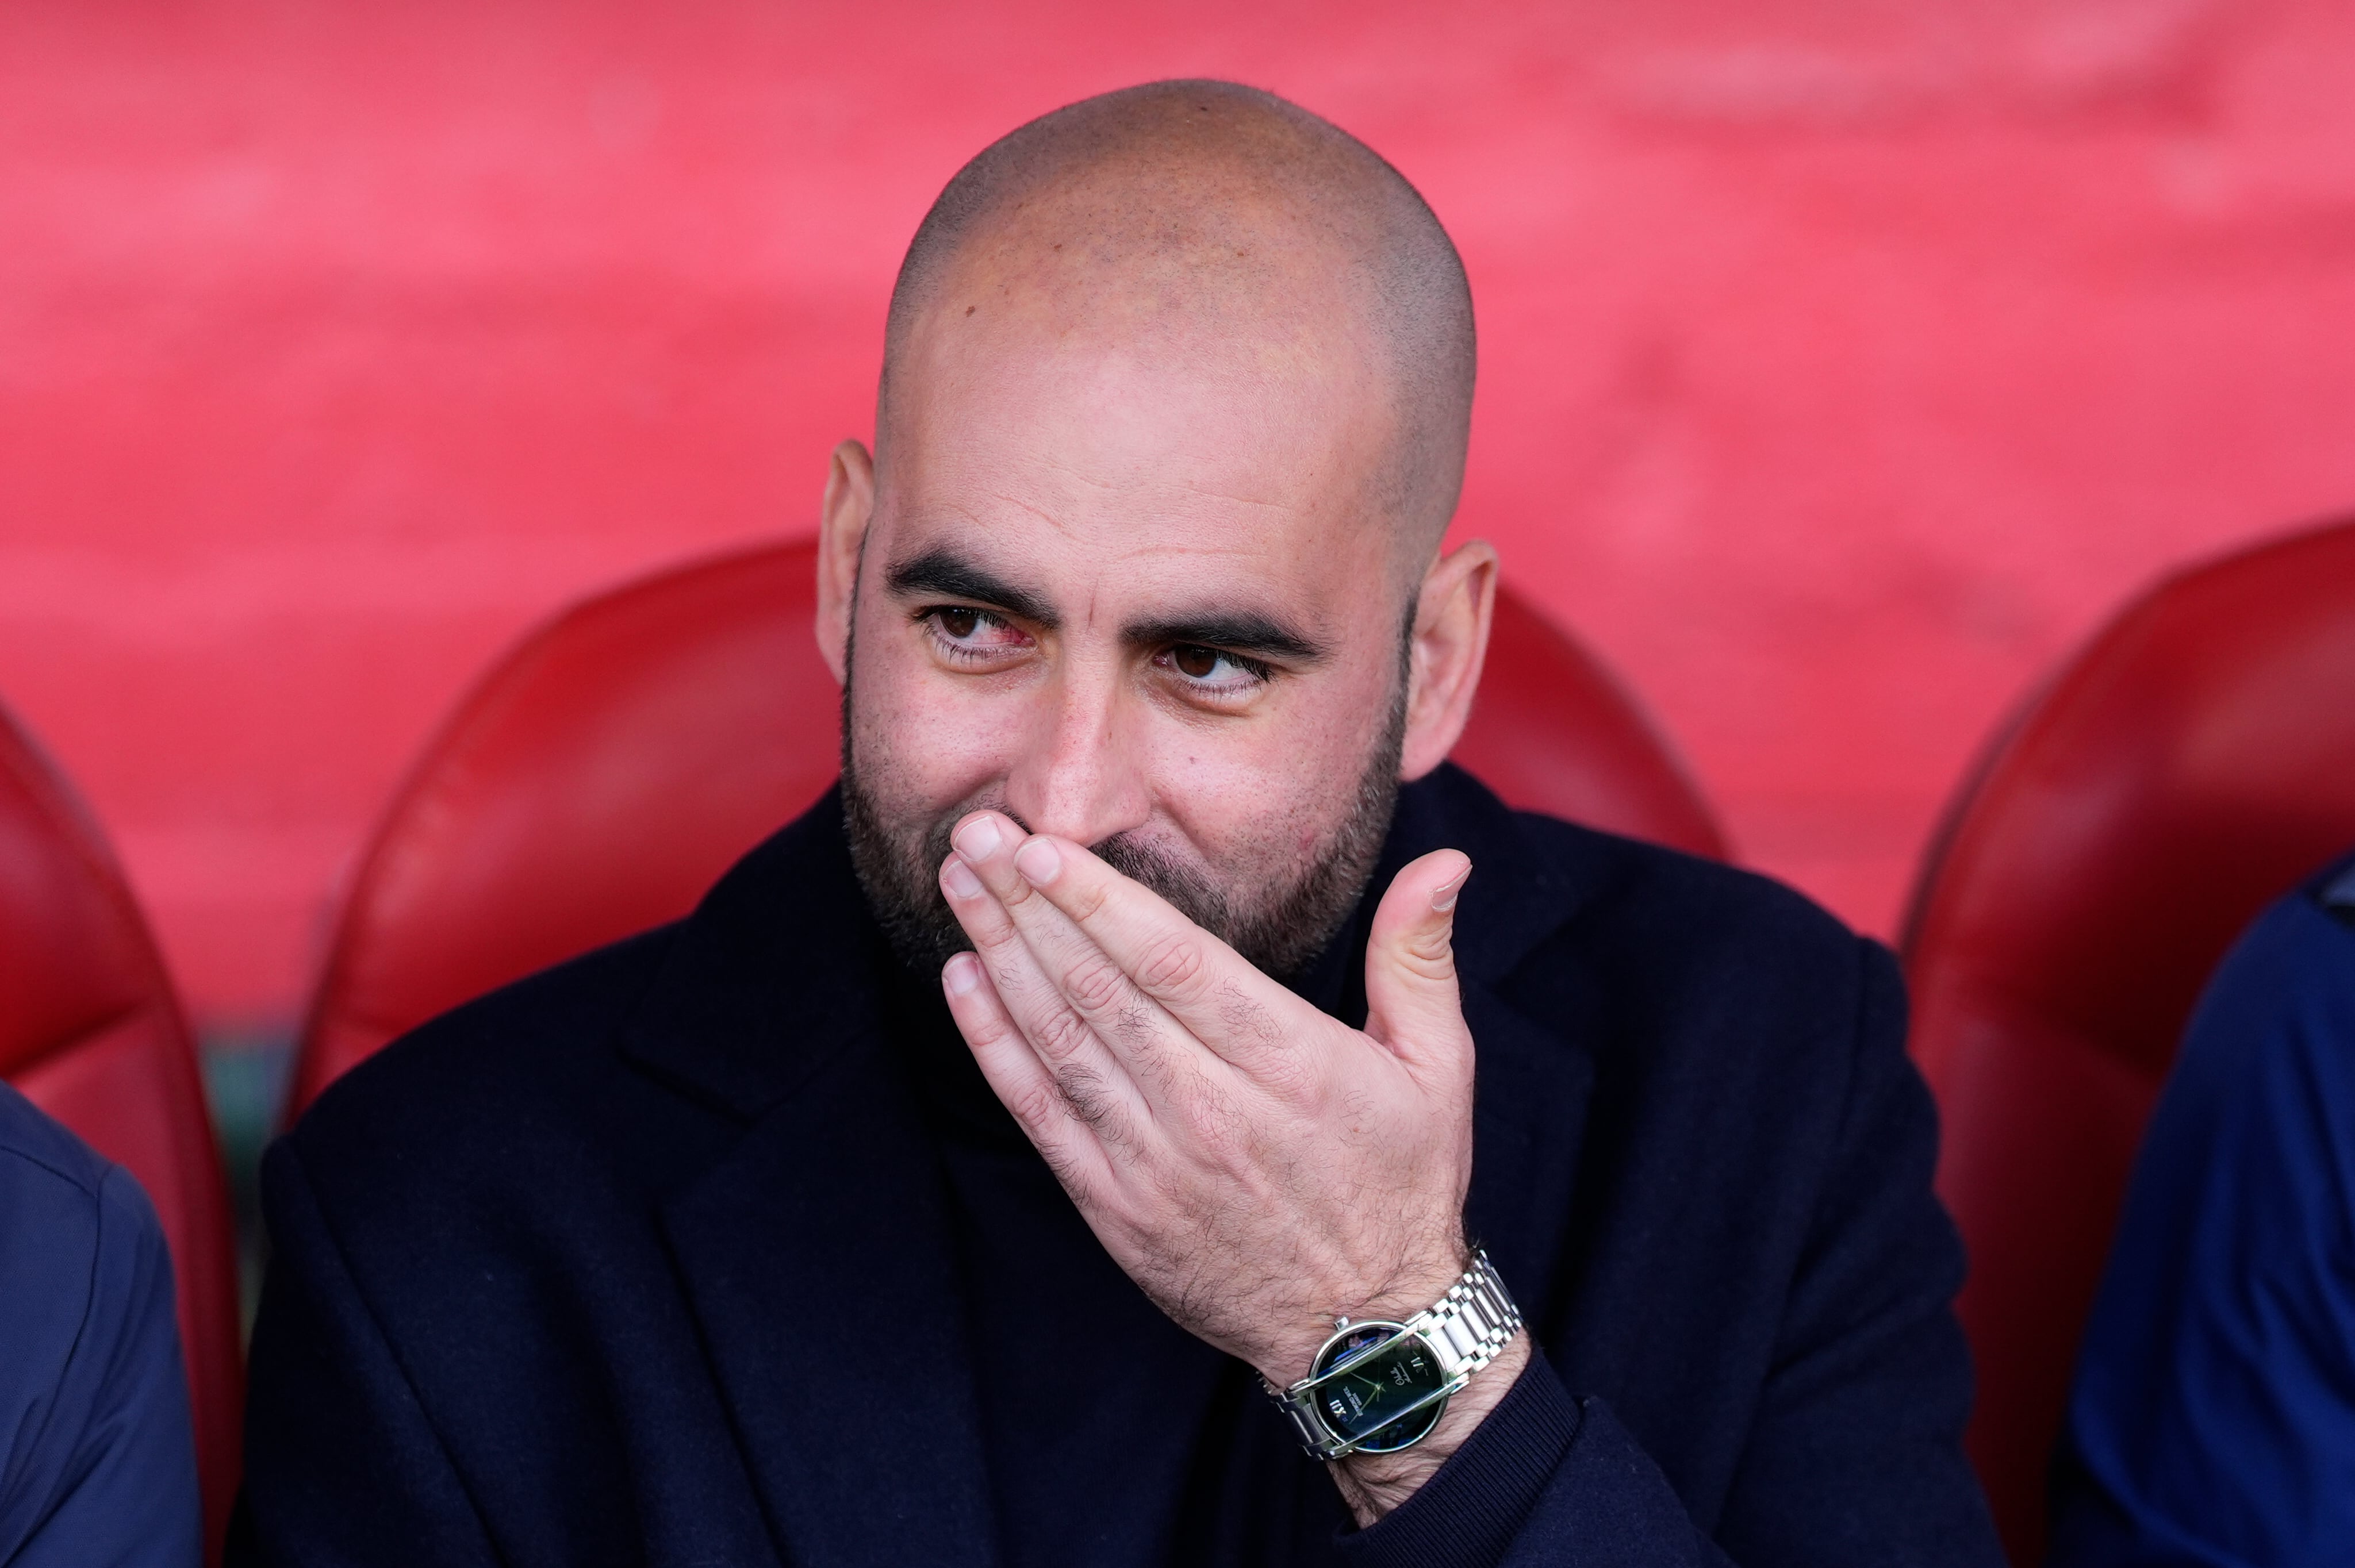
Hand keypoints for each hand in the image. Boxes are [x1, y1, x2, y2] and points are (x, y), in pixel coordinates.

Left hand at [936, 811, 1524, 1517]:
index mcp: (1291, 1064)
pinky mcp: (1115, 1207)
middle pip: (1102, 988)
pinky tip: (964, 979)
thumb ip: (1418, 957)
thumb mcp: (1437, 1067)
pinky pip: (1042, 1113)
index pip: (1175, 963)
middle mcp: (1213, 1108)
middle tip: (976, 833)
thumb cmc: (1402, 1182)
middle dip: (1029, 904)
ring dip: (1002, 954)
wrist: (1365, 1331)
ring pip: (1062, 1040)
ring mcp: (1155, 1161)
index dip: (1100, 902)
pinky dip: (996, 1044)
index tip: (1042, 845)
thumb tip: (1444, 864)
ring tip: (959, 881)